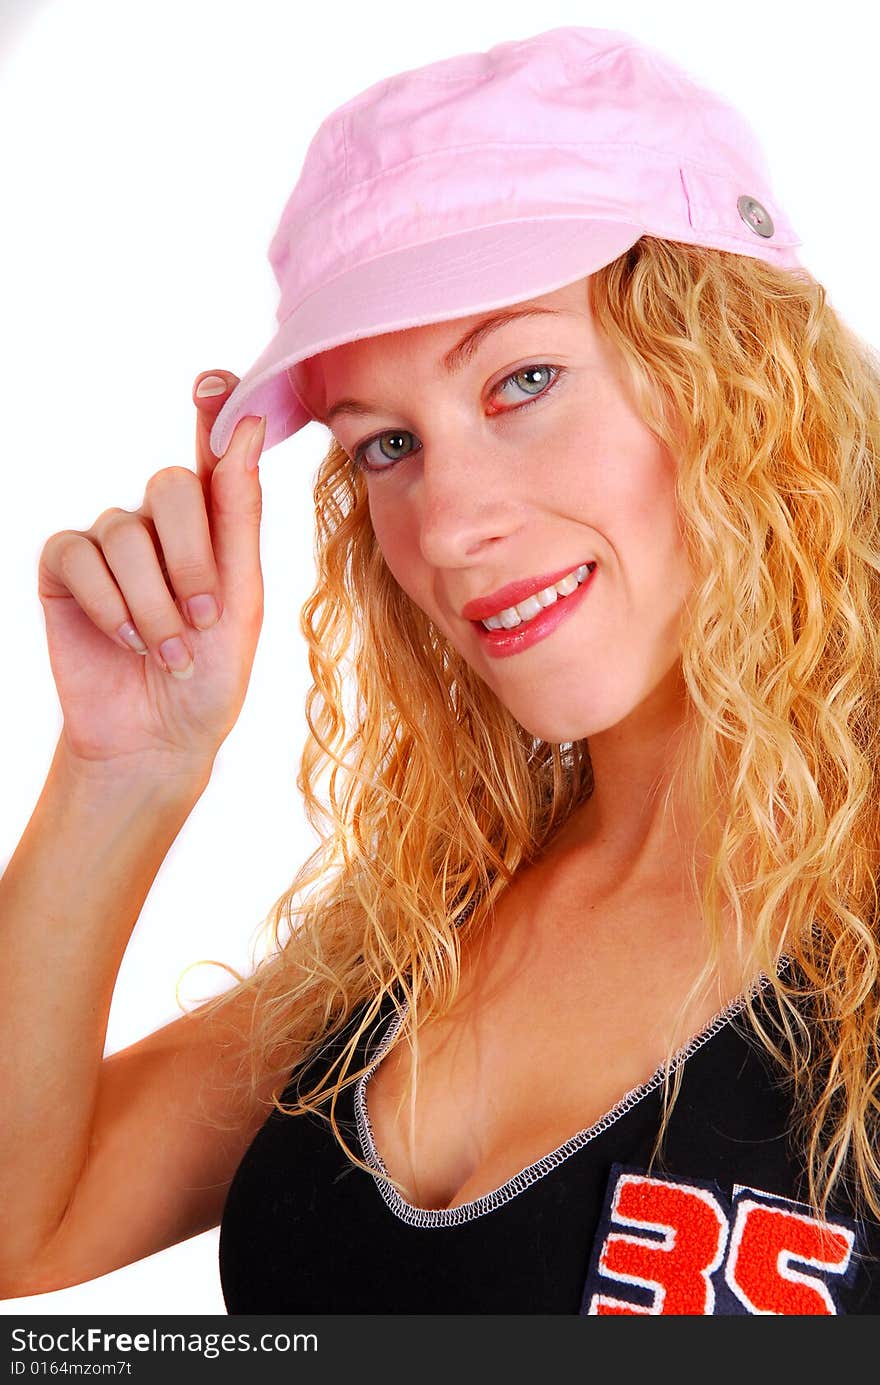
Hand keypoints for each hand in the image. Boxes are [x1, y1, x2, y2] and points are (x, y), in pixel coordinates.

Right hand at [37, 373, 266, 778]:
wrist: (158, 741)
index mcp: (212, 525)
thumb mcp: (242, 600)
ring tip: (169, 651)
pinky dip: (110, 605)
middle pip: (169, 486)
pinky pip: (80, 556)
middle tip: (204, 618)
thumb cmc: (210, 676)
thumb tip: (247, 427)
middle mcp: (158, 523)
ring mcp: (108, 543)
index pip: (212, 451)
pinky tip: (126, 640)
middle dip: (192, 560)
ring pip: (125, 533)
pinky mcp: (64, 570)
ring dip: (154, 603)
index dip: (214, 409)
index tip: (216, 383)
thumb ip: (240, 516)